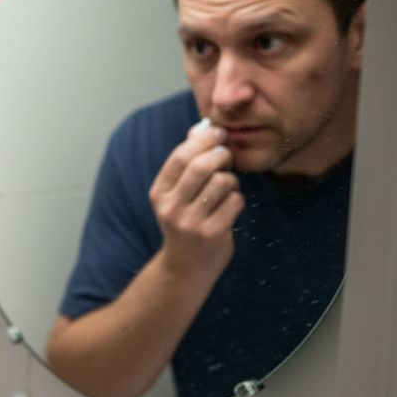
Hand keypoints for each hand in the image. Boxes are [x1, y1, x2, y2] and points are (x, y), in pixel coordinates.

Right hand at [147, 119, 243, 284]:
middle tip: (227, 155)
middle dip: (221, 154)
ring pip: (222, 182)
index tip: (218, 134)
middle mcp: (171, 208)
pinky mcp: (212, 234)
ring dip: (231, 180)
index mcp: (159, 194)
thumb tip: (201, 128)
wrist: (185, 268)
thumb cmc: (185, 222)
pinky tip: (228, 208)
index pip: (179, 157)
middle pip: (202, 166)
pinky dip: (237, 200)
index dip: (203, 140)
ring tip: (226, 188)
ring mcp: (191, 223)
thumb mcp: (176, 195)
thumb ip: (186, 163)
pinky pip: (235, 201)